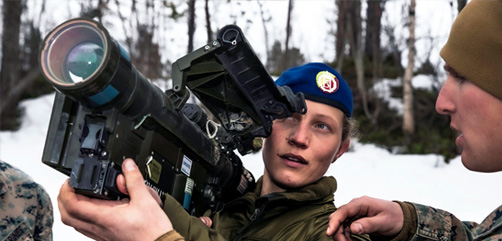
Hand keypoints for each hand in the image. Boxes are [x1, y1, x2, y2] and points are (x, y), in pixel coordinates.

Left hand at [58, 158, 172, 240]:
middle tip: (71, 186)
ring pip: (74, 223)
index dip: (66, 191)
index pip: (73, 205)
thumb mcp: (146, 200)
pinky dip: (82, 215)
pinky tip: (93, 207)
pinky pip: (85, 227)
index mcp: (104, 218)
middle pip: (67, 216)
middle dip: (63, 198)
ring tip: (80, 194)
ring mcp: (100, 234)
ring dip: (71, 208)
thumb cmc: (152, 230)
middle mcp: (98, 228)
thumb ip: (134, 180)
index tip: (71, 180)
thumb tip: (127, 166)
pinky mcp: (105, 237)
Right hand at [326, 196, 403, 239]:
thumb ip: (368, 224)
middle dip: (338, 232)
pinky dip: (347, 236)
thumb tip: (353, 228)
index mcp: (362, 203)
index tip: (329, 233)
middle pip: (339, 218)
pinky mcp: (355, 219)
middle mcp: (355, 206)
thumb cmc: (394, 217)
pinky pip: (346, 228)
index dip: (334, 222)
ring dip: (343, 236)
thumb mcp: (383, 222)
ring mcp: (355, 213)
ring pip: (341, 225)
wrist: (401, 217)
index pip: (343, 211)